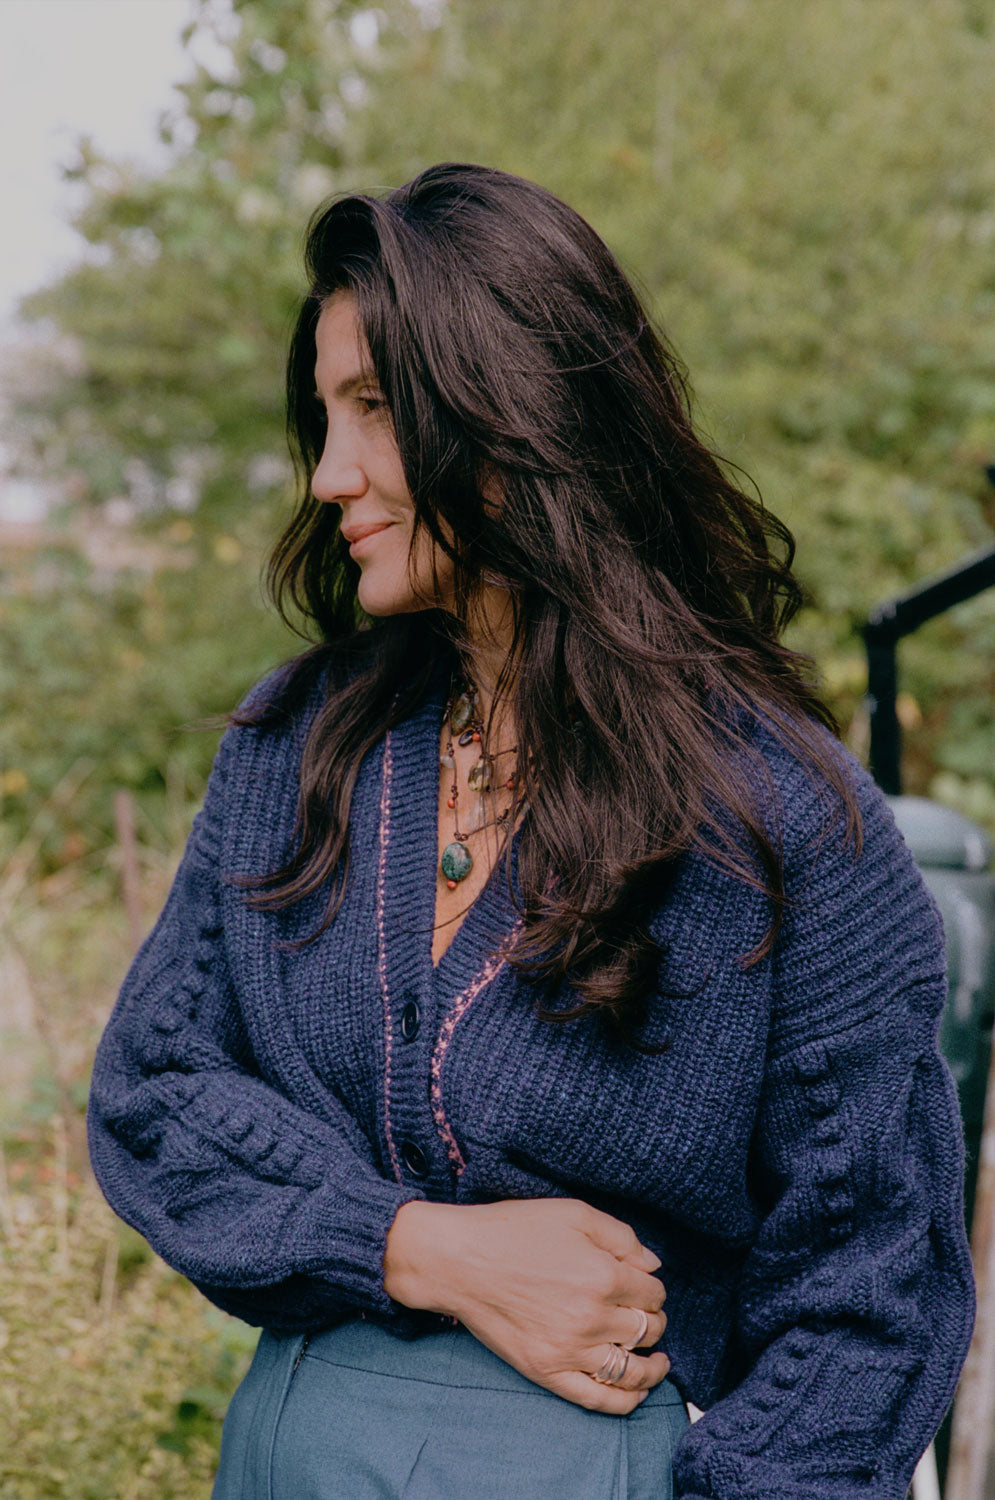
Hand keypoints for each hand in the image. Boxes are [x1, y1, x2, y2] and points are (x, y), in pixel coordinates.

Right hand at [383, 1197, 669, 1412]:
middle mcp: (593, 1317)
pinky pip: (599, 1399)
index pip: (653, 1293)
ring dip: (653, 1366)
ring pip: (632, 1370)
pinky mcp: (546, 1371)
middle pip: (647, 1329)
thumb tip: (652, 1266)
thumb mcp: (574, 1213)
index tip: (644, 1286)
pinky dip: (626, 1401)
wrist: (459, 1259)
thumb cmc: (514, 1230)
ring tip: (658, 1362)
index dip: (654, 1289)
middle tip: (647, 1315)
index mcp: (604, 1275)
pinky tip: (637, 1391)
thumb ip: (621, 1237)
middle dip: (654, 1321)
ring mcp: (570, 1350)